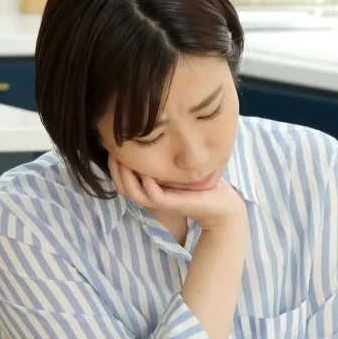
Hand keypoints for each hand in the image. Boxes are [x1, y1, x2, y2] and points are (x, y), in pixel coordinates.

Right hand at [108, 156, 245, 230]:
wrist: (223, 205)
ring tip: (124, 158)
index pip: (123, 180)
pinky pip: (154, 196)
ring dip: (126, 176)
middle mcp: (153, 197)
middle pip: (122, 187)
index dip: (114, 165)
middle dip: (115, 168)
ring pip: (133, 193)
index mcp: (151, 189)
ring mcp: (162, 202)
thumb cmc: (203, 184)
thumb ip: (165, 157)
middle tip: (114, 150)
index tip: (113, 146)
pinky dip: (148, 184)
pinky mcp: (174, 204)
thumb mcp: (179, 167)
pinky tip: (148, 171)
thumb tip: (155, 133)